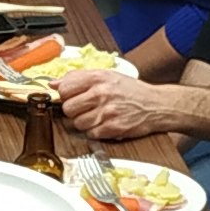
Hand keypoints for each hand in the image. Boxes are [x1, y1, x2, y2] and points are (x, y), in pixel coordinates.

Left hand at [57, 70, 171, 141]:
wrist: (156, 105)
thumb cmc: (131, 91)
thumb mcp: (107, 76)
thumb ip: (79, 78)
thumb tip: (53, 83)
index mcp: (98, 78)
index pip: (65, 88)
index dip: (65, 96)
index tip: (71, 97)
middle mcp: (102, 94)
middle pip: (68, 108)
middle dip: (74, 111)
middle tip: (84, 109)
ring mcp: (107, 112)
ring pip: (78, 124)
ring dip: (84, 123)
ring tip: (96, 116)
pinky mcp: (113, 128)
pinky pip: (91, 134)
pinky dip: (95, 132)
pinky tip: (104, 124)